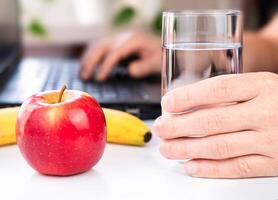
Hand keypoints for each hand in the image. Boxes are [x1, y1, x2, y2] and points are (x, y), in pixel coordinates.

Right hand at [80, 32, 160, 80]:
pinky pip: (99, 47)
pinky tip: (86, 65)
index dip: (105, 66)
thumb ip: (145, 67)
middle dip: (90, 62)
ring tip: (81, 73)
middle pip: (101, 47)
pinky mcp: (115, 42)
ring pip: (97, 46)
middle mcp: (123, 37)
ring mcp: (118, 38)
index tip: (99, 79)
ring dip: (87, 59)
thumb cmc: (160, 56)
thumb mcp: (157, 62)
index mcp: (133, 40)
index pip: (114, 53)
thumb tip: (130, 70)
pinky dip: (91, 56)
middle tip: (84, 77)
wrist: (163, 47)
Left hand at [153, 72, 277, 177]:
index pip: (218, 90)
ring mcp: (271, 139)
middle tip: (160, 128)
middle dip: (179, 126)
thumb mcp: (260, 86)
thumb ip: (230, 93)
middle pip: (213, 121)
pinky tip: (191, 167)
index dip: (188, 97)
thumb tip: (188, 104)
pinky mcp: (273, 163)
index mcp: (262, 86)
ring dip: (187, 149)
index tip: (167, 104)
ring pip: (220, 146)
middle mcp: (266, 111)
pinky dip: (210, 169)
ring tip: (167, 149)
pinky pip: (237, 168)